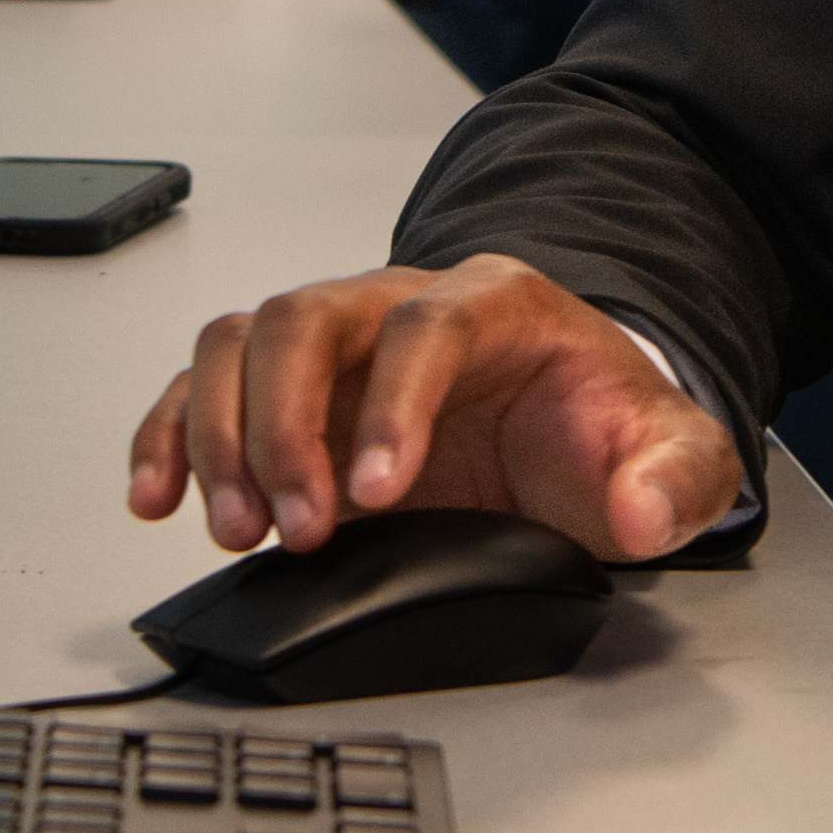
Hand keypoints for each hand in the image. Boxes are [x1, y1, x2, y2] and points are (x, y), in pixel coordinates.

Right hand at [129, 253, 741, 562]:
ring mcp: (336, 347)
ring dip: (220, 433)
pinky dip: (168, 435)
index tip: (377, 493)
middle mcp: (397, 307)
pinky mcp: (290, 395)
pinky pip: (202, 386)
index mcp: (493, 305)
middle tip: (298, 526)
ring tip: (237, 526)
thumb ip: (672, 477)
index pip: (426, 326)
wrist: (569, 426)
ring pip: (243, 342)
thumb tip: (636, 510)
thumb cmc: (600, 427)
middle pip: (308, 319)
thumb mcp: (672, 450)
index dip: (393, 406)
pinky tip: (159, 496)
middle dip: (287, 425)